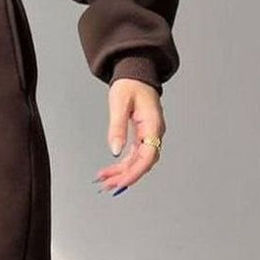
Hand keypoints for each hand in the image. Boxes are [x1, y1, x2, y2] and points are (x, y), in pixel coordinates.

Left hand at [94, 77, 164, 195]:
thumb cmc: (130, 85)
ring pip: (138, 161)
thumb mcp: (119, 104)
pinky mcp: (142, 136)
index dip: (135, 172)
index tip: (120, 182)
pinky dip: (122, 164)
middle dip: (125, 176)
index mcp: (153, 125)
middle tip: (107, 186)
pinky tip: (110, 171)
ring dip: (122, 173)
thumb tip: (115, 151)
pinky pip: (134, 155)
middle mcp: (154, 133)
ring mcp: (149, 135)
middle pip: (143, 163)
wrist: (136, 74)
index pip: (148, 156)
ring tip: (104, 181)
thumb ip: (117, 128)